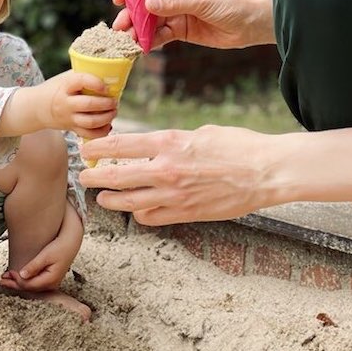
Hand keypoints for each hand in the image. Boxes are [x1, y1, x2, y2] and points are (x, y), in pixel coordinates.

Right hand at [0, 72, 117, 139]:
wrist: (36, 107)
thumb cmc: (57, 89)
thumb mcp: (66, 77)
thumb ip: (84, 74)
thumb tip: (109, 72)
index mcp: (65, 86)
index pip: (81, 81)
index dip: (96, 83)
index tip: (106, 86)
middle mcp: (66, 103)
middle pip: (89, 105)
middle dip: (106, 103)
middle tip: (115, 101)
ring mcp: (68, 117)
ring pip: (90, 122)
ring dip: (107, 118)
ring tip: (114, 111)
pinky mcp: (71, 128)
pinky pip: (88, 134)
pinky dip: (101, 132)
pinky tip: (108, 125)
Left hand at [0, 201, 83, 291]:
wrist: (72, 242)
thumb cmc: (60, 247)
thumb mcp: (46, 255)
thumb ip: (34, 266)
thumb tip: (22, 275)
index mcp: (51, 279)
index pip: (28, 284)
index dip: (16, 280)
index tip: (8, 273)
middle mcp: (52, 284)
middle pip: (29, 288)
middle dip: (14, 284)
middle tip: (2, 279)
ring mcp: (52, 283)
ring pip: (31, 286)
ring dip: (19, 282)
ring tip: (7, 278)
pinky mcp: (51, 279)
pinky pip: (35, 283)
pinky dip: (26, 281)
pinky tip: (19, 278)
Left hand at [79, 125, 279, 225]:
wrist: (266, 172)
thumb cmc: (240, 147)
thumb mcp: (204, 132)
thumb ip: (176, 141)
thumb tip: (158, 146)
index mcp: (171, 142)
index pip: (121, 145)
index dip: (99, 147)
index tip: (88, 149)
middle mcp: (166, 169)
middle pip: (114, 177)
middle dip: (94, 177)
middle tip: (86, 176)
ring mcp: (174, 195)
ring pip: (127, 202)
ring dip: (111, 200)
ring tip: (104, 198)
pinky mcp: (185, 214)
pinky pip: (150, 218)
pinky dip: (140, 214)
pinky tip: (139, 210)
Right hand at [111, 0, 273, 50]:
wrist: (249, 24)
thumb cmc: (229, 3)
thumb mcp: (200, 1)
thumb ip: (173, 4)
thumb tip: (147, 4)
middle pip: (146, 3)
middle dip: (132, 14)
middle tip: (120, 26)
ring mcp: (177, 13)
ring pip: (152, 20)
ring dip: (139, 29)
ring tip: (127, 40)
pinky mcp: (181, 30)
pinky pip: (161, 35)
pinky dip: (151, 41)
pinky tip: (142, 47)